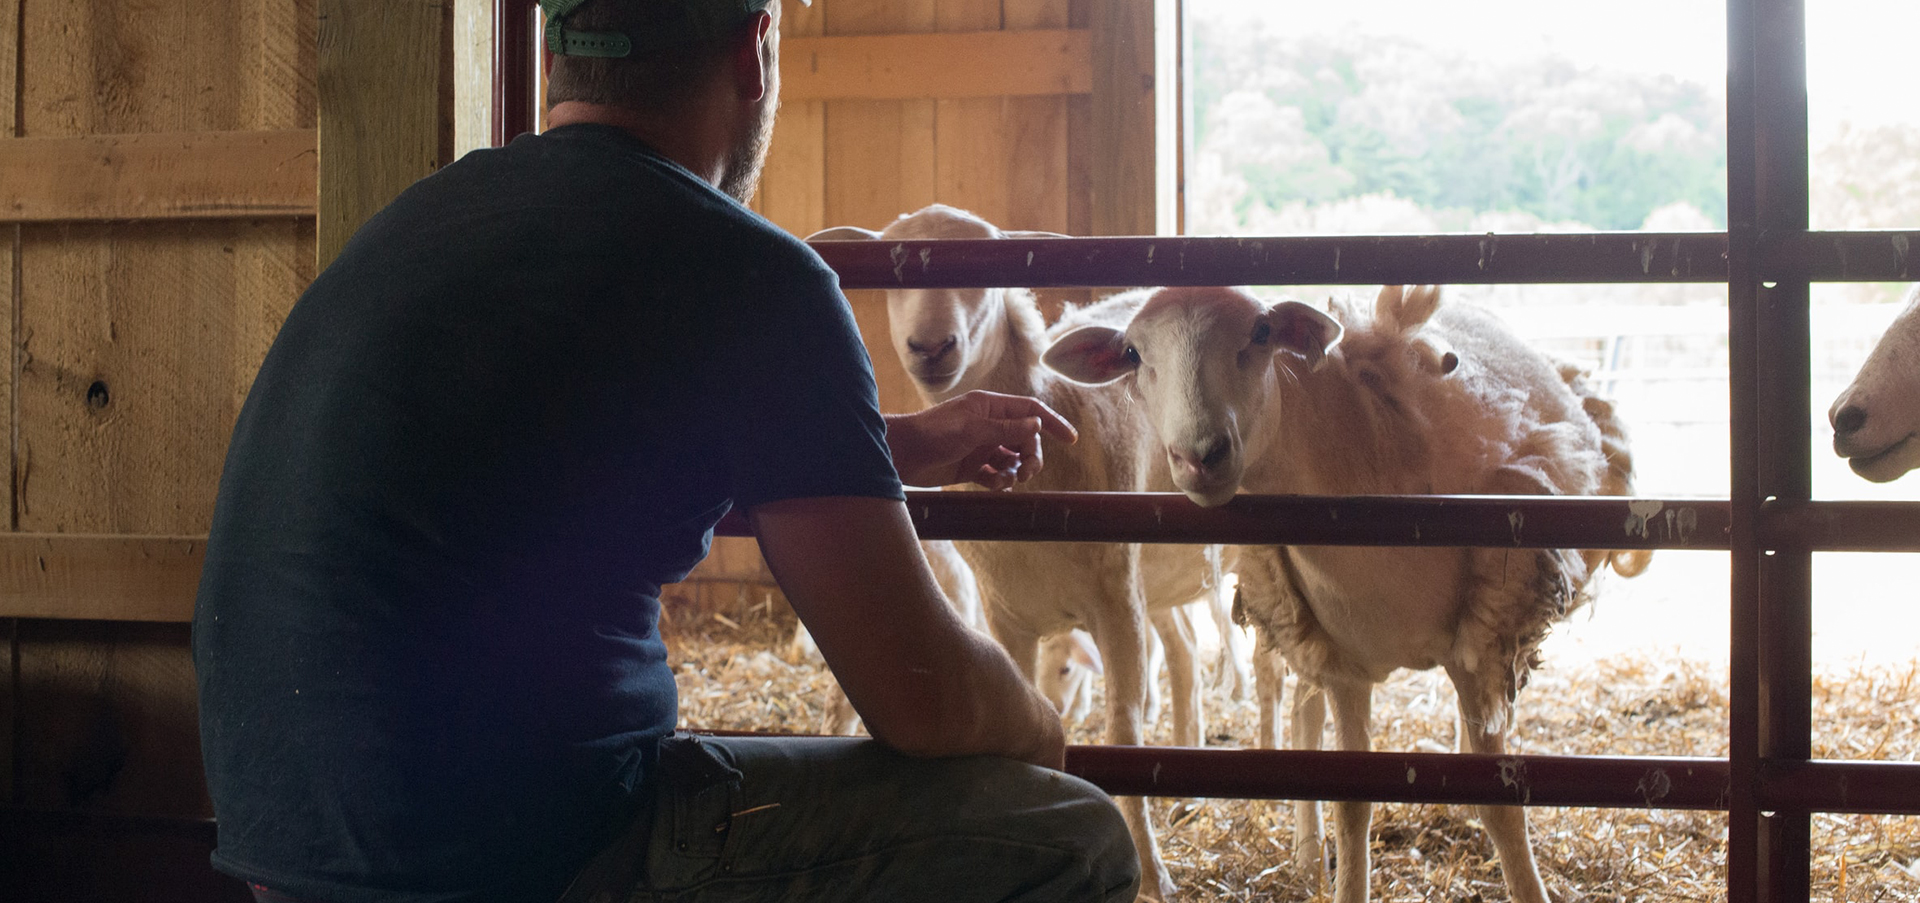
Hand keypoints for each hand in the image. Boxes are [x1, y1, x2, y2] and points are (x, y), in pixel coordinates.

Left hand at [885, 391, 1077, 489]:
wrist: (902, 455)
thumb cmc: (934, 434)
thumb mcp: (973, 429)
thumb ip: (1005, 428)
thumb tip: (1037, 424)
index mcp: (990, 408)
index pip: (1031, 411)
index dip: (1052, 423)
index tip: (1071, 440)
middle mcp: (989, 425)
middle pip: (1026, 440)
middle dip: (1031, 456)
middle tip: (1026, 472)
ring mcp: (982, 447)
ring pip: (1014, 460)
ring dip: (1016, 471)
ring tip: (1006, 479)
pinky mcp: (972, 467)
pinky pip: (998, 475)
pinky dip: (1000, 481)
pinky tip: (993, 485)